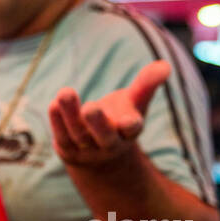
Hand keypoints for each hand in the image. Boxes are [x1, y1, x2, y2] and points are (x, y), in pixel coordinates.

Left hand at [47, 60, 169, 166]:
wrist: (99, 155)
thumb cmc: (120, 119)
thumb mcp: (135, 103)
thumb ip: (147, 84)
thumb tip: (166, 66)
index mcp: (128, 132)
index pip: (132, 130)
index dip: (130, 125)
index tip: (129, 121)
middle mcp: (109, 143)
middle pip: (104, 136)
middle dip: (98, 123)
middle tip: (91, 108)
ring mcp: (87, 149)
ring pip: (78, 133)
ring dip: (70, 114)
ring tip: (65, 92)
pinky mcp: (68, 150)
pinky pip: (61, 136)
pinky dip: (57, 121)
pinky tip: (53, 104)